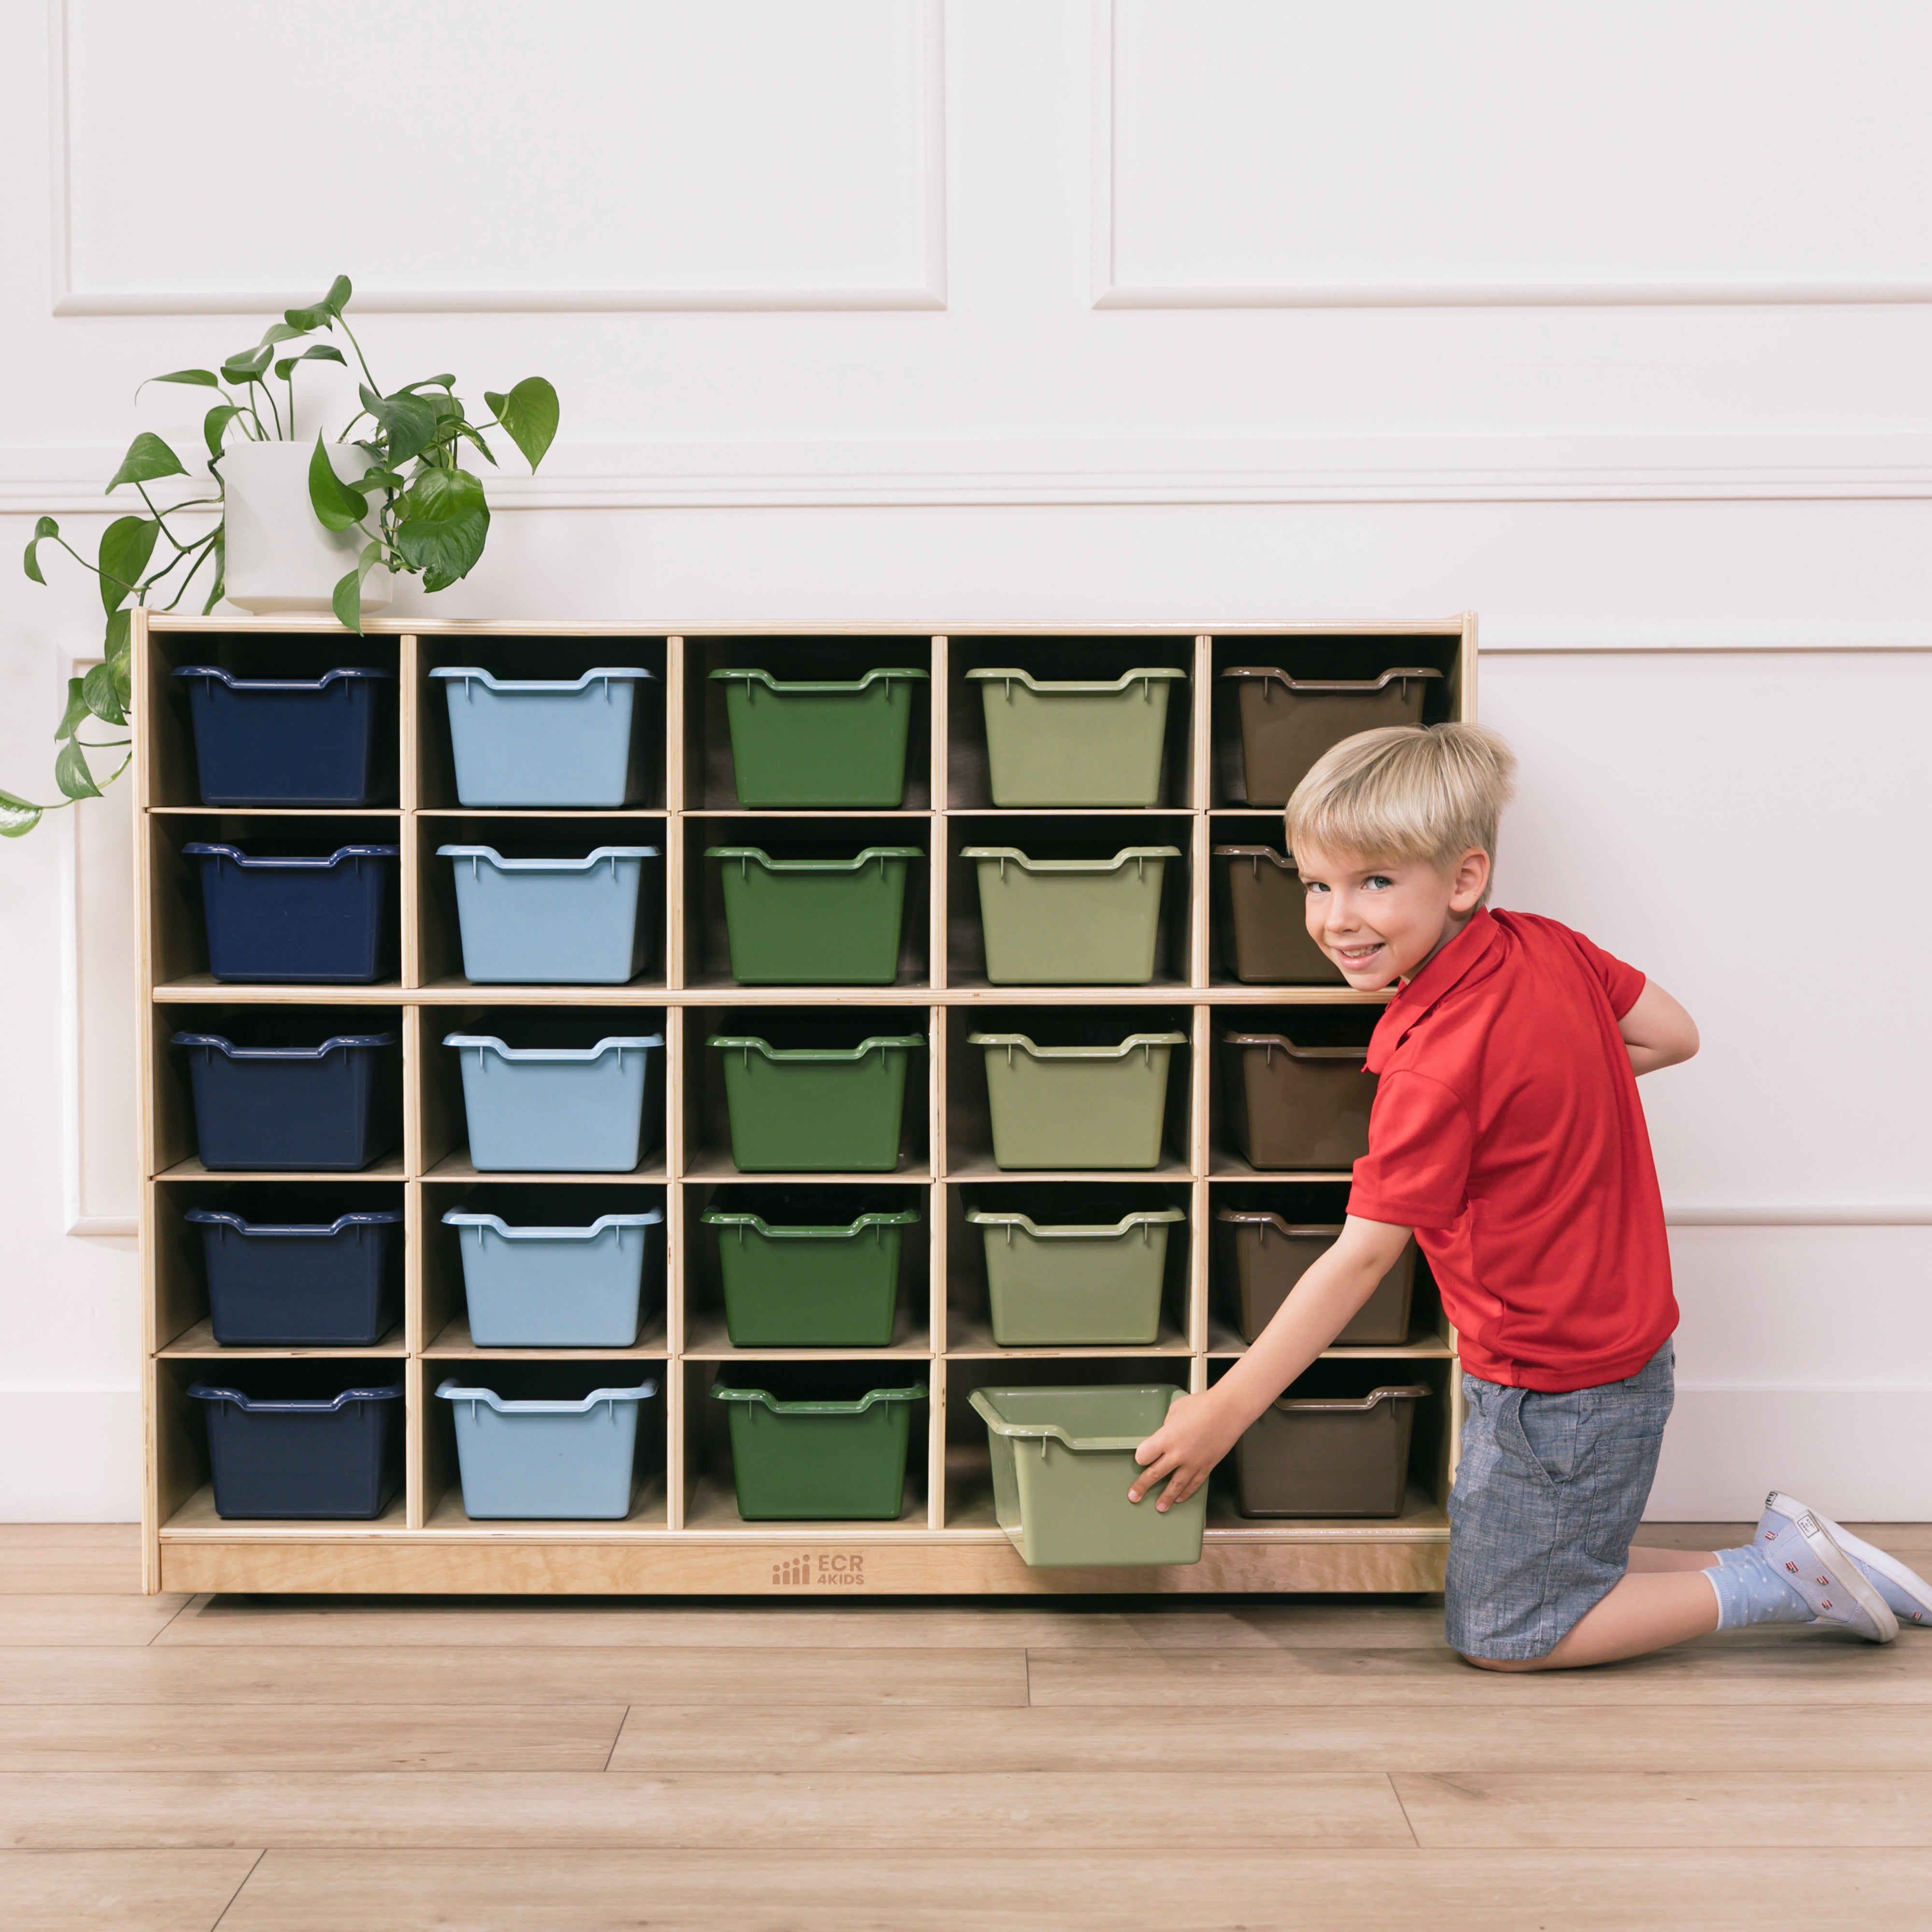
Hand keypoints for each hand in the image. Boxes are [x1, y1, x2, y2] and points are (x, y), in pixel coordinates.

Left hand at [1128, 1389, 1242, 1511]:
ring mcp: (1193, 1463)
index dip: (1141, 1457)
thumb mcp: (1175, 1410)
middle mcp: (1177, 1454)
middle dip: (1142, 1487)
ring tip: (1159, 1507)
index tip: (1141, 1459)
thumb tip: (1165, 1433)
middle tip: (1134, 1496)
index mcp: (1165, 1438)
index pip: (1144, 1456)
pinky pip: (1194, 1484)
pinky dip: (1186, 1493)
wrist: (1229, 1410)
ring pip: (1175, 1486)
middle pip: (1154, 1474)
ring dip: (1165, 1497)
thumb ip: (1166, 1425)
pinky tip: (1180, 1498)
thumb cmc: (1203, 1405)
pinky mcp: (1206, 1466)